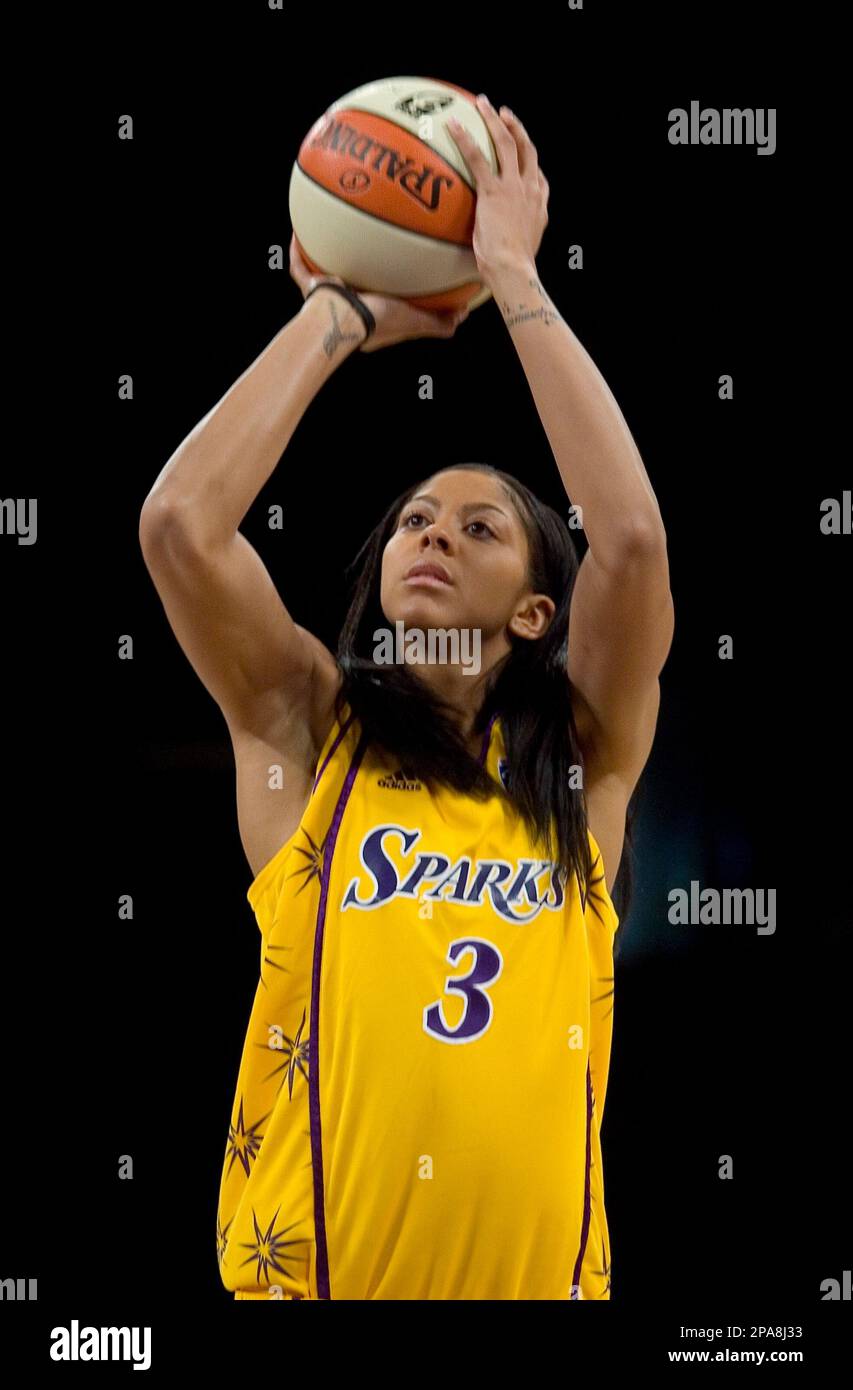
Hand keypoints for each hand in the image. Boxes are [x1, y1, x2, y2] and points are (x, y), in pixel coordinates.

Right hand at [288, 234, 469, 352]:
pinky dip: (296, 249)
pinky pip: (298, 265)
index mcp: (368, 316)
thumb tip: (463, 314)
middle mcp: (345, 304)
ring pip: (319, 270)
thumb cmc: (376, 321)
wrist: (343, 318)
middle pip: (349, 279)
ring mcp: (324, 296)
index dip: (383, 286)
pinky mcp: (308, 285)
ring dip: (322, 252)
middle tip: (362, 241)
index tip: (394, 270)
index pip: (376, 298)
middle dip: (353, 263)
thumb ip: (438, 322)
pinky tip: (299, 227)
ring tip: (327, 226)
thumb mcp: (414, 321)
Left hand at [446, 96, 548, 285]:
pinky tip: (452, 124)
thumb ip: (514, 242)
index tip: (523, 152)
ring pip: (507, 142)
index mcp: (539, 205)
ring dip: (494, 120)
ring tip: (483, 104)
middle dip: (515, 127)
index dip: (531, 162)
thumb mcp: (521, 254)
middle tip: (504, 113)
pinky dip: (464, 138)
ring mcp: (514, 188)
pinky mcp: (494, 191)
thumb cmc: (514, 272)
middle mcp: (531, 190)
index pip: (539, 177)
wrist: (514, 272)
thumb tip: (498, 253)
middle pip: (526, 149)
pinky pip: (477, 157)